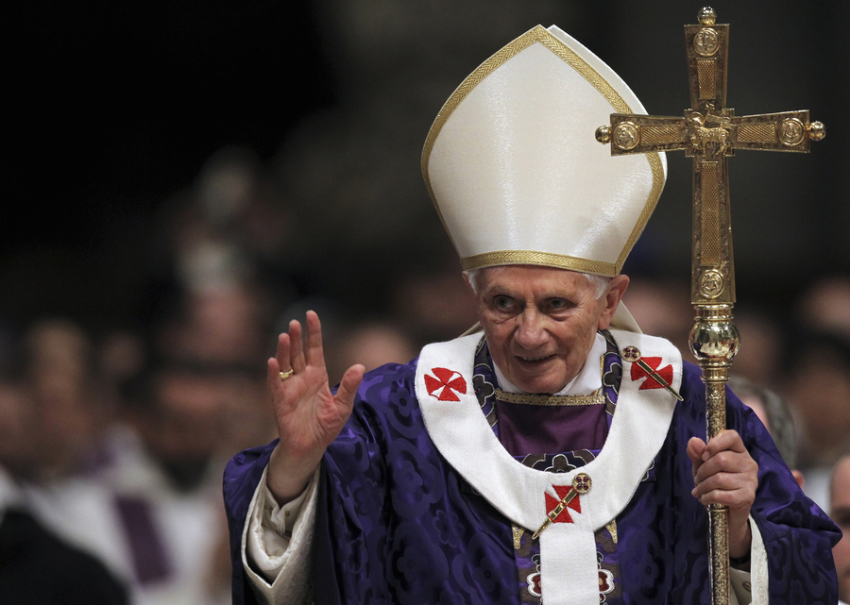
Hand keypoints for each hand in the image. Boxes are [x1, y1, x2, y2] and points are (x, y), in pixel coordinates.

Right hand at [266, 310, 363, 504]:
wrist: (311, 448)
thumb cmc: (326, 426)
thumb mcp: (343, 406)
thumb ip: (349, 387)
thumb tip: (360, 366)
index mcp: (317, 376)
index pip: (315, 349)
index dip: (313, 333)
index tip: (311, 314)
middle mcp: (302, 378)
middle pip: (298, 353)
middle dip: (297, 338)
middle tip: (295, 322)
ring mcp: (290, 388)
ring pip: (285, 365)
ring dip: (284, 351)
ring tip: (285, 335)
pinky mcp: (280, 402)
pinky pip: (275, 385)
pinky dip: (273, 374)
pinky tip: (272, 362)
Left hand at [687, 430, 757, 558]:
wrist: (726, 514)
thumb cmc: (715, 484)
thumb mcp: (703, 466)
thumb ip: (697, 453)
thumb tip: (693, 441)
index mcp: (739, 451)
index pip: (731, 436)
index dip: (714, 443)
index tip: (704, 455)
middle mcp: (749, 464)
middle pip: (721, 459)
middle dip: (702, 471)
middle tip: (697, 480)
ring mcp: (751, 481)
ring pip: (719, 478)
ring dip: (702, 486)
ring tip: (699, 491)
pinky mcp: (748, 497)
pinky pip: (721, 494)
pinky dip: (707, 497)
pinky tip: (705, 499)